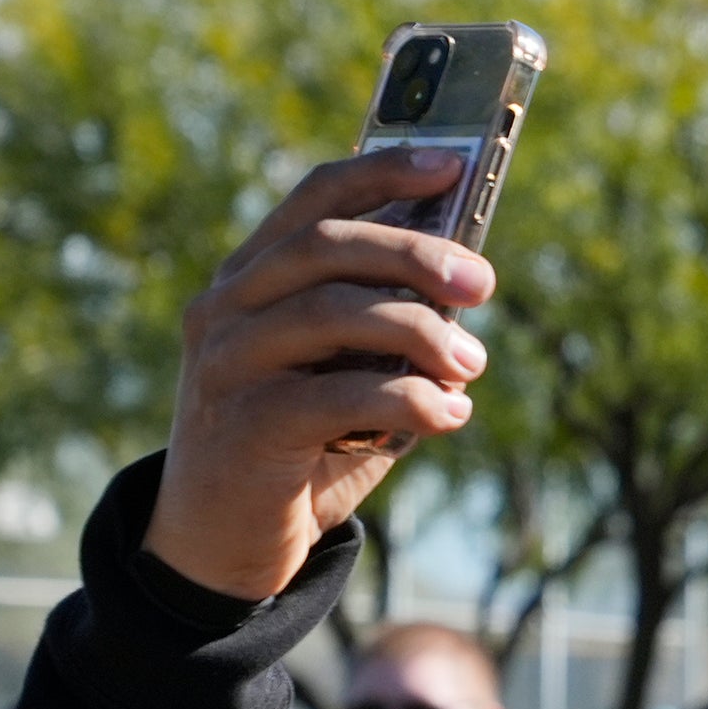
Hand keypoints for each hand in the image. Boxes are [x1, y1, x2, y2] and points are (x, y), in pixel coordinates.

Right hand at [150, 145, 496, 600]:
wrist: (225, 544)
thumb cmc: (303, 449)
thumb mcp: (349, 376)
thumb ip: (390, 332)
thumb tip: (466, 286)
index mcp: (250, 280)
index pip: (313, 199)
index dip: (382, 172)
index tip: (454, 163)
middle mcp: (226, 308)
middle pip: (326, 246)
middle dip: (415, 255)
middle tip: (482, 283)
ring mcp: (227, 363)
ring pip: (332, 311)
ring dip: (420, 332)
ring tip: (471, 364)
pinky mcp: (244, 425)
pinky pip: (337, 394)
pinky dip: (408, 400)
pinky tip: (450, 415)